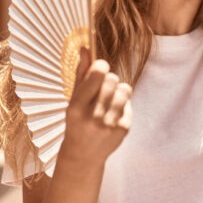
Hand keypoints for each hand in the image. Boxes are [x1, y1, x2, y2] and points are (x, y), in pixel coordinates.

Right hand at [58, 48, 131, 170]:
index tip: (100, 67)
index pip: (97, 75)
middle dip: (108, 79)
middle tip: (102, 88)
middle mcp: (93, 116)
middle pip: (112, 79)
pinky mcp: (123, 129)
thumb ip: (81, 73)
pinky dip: (122, 104)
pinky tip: (112, 113)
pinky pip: (129, 103)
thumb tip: (85, 47)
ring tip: (109, 99)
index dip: (101, 66)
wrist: (83, 155)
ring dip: (117, 90)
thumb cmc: (77, 121)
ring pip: (124, 89)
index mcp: (76, 107)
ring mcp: (110, 124)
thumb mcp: (73, 100)